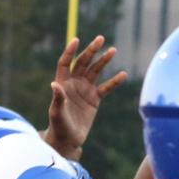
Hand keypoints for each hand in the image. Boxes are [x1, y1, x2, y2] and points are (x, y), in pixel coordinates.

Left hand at [43, 35, 128, 161]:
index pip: (66, 63)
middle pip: (83, 62)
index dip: (70, 51)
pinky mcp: (94, 99)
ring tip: (113, 50)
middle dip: (91, 51)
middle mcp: (74, 83)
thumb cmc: (58, 126)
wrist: (68, 140)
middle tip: (100, 39)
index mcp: (62, 83)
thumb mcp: (56, 113)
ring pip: (95, 71)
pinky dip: (114, 82)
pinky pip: (106, 88)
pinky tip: (123, 74)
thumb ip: (57, 98)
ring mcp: (85, 90)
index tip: (77, 40)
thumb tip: (54, 84)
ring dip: (103, 61)